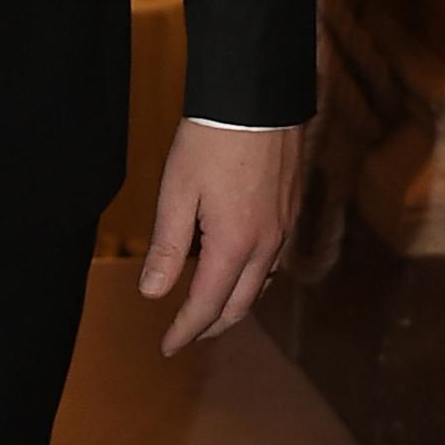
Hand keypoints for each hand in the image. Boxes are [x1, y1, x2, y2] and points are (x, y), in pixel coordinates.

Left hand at [138, 118, 305, 354]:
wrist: (258, 97)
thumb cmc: (212, 139)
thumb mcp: (176, 192)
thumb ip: (166, 247)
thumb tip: (153, 293)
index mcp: (233, 244)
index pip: (207, 306)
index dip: (185, 330)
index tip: (167, 347)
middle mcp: (266, 244)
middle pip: (239, 304)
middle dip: (211, 326)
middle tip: (186, 336)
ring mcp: (283, 228)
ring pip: (260, 285)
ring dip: (233, 304)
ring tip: (209, 311)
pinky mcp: (291, 210)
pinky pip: (272, 261)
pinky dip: (251, 279)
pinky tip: (237, 271)